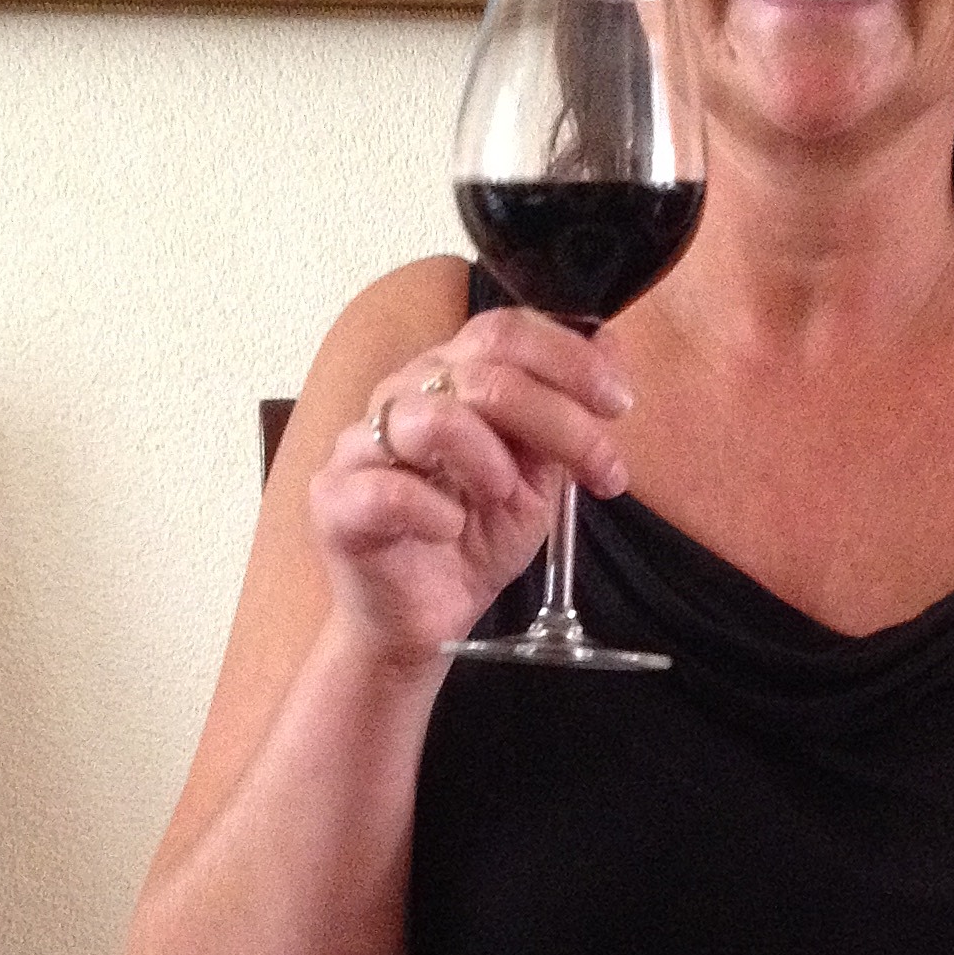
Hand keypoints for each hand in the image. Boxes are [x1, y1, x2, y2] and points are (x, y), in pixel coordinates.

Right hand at [310, 306, 633, 665]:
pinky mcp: (336, 500)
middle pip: (485, 373)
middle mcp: (401, 395)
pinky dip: (436, 514)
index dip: (568, 359)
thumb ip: (565, 416)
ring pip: (437, 420)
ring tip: (502, 498)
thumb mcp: (538, 476)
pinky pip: (392, 490)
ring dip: (492, 464)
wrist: (422, 621)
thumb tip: (610, 347)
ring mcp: (361, 444)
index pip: (503, 332)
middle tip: (600, 470)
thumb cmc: (472, 540)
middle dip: (559, 420)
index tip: (617, 404)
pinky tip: (448, 531)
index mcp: (447, 376)